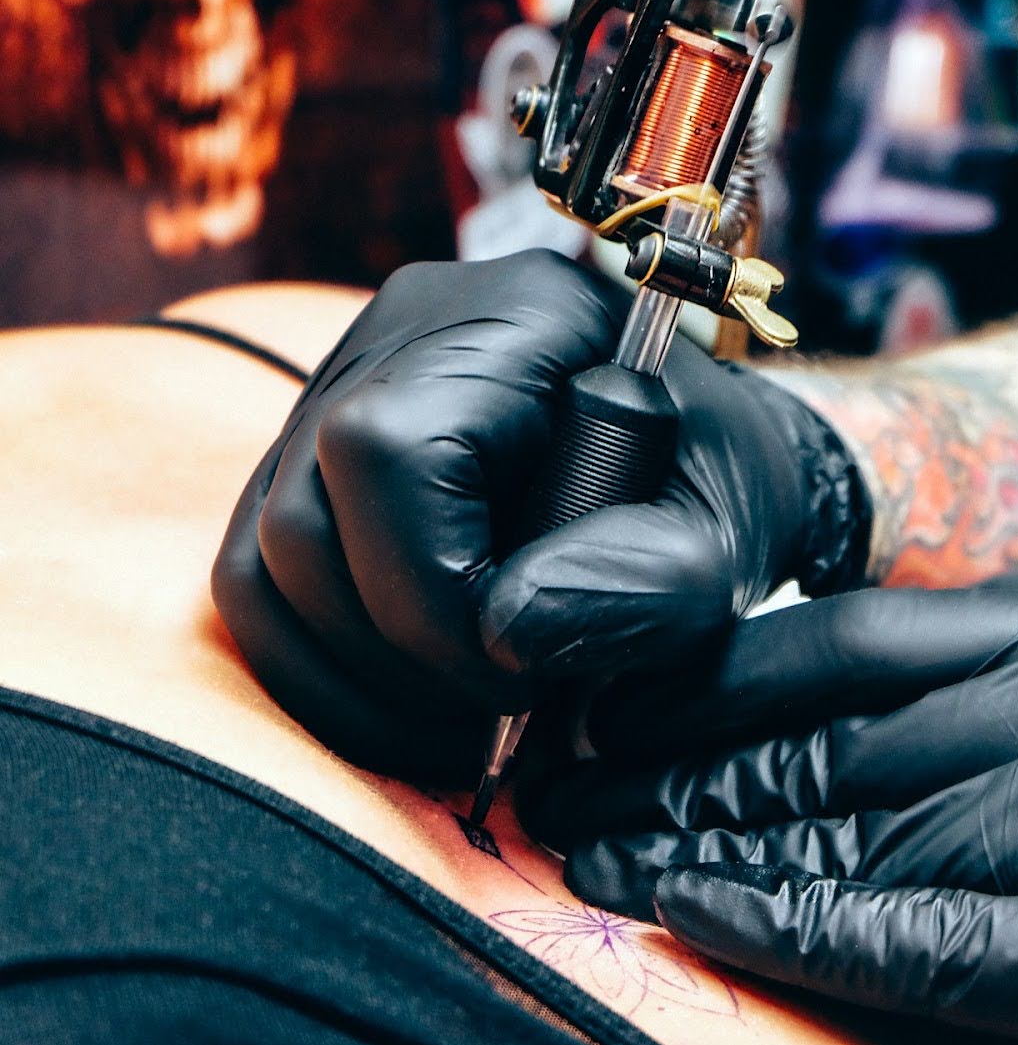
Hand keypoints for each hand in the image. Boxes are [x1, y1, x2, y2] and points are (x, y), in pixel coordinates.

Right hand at [211, 249, 865, 783]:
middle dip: (395, 652)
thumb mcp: (729, 542)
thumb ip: (651, 584)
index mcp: (520, 315)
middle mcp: (408, 333)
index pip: (390, 446)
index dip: (429, 587)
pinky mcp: (316, 463)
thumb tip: (505, 631)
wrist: (704, 472)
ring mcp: (346, 392)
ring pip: (266, 558)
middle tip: (498, 718)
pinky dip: (325, 672)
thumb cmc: (720, 492)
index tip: (519, 673)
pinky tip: (414, 713)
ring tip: (462, 729)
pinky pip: (262, 581)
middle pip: (305, 512)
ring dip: (354, 680)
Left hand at [526, 590, 1017, 1043]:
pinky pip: (916, 937)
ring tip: (590, 848)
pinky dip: (794, 922)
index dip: (725, 668)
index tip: (623, 694)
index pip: (865, 637)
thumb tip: (849, 730)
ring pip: (850, 826)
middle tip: (561, 784)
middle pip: (832, 735)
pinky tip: (694, 907)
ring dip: (701, 840)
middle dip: (680, 761)